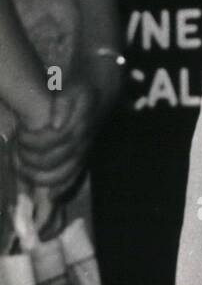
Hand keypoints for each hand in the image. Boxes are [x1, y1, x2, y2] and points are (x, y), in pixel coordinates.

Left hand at [15, 81, 100, 200]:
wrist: (101, 94)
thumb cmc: (81, 90)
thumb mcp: (73, 89)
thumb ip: (64, 104)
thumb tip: (56, 125)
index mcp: (77, 127)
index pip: (49, 142)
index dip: (31, 142)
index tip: (20, 132)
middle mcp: (81, 144)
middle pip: (50, 161)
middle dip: (28, 159)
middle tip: (17, 150)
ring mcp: (83, 153)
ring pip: (61, 175)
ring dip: (38, 177)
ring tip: (23, 169)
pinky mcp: (83, 159)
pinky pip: (73, 179)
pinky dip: (61, 188)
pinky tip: (50, 195)